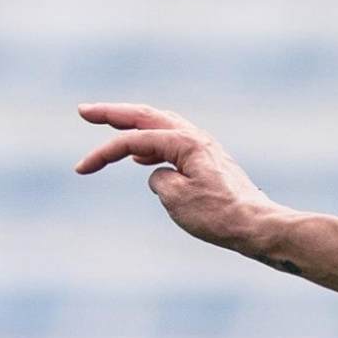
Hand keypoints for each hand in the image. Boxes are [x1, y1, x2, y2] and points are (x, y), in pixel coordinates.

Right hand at [74, 104, 286, 260]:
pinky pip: (171, 144)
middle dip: (113, 113)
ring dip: (133, 124)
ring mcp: (203, 148)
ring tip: (109, 121)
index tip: (80, 169)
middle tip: (84, 111)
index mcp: (184, 141)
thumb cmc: (219, 215)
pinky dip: (151, 144)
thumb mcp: (177, 199)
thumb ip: (159, 179)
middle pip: (145, 117)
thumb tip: (159, 173)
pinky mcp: (208, 164)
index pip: (133, 141)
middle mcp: (195, 137)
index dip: (103, 153)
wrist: (257, 227)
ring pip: (160, 125)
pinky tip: (142, 157)